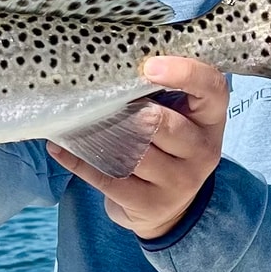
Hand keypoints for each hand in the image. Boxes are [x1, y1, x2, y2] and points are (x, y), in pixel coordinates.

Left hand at [47, 57, 228, 239]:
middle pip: (161, 123)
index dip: (184, 72)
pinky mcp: (152, 205)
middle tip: (99, 97)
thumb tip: (108, 62)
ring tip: (75, 119)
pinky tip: (59, 147)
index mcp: (209, 119)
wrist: (168, 209)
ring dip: (99, 134)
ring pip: (133, 152)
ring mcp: (180, 182)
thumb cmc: (165, 147)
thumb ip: (159, 92)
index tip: (149, 65)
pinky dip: (79, 160)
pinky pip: (108, 178)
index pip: (211, 88)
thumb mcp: (176, 117)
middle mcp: (202, 150)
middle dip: (127, 110)